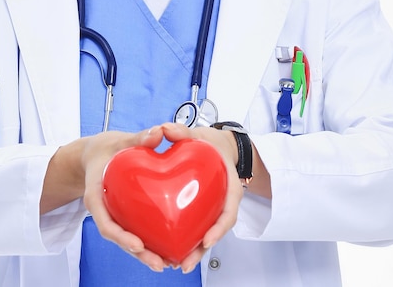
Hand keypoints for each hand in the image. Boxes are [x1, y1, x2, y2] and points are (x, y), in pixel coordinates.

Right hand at [81, 125, 168, 271]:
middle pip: (119, 237)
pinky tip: (167, 249)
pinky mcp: (125, 214)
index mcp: (96, 195)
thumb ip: (138, 137)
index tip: (137, 244)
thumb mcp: (118, 140)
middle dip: (139, 253)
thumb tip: (159, 132)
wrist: (94, 153)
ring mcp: (114, 214)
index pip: (105, 222)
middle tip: (158, 263)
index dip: (121, 236)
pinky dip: (149, 241)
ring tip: (166, 263)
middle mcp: (104, 210)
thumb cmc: (103, 149)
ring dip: (145, 254)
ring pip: (128, 238)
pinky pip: (135, 230)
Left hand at [160, 122, 243, 272]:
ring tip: (176, 264)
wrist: (215, 146)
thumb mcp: (198, 134)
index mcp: (228, 186)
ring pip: (204, 233)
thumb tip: (164, 129)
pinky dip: (185, 240)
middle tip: (185, 262)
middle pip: (216, 230)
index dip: (219, 228)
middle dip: (202, 250)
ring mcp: (211, 207)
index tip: (207, 240)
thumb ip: (181, 131)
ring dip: (193, 251)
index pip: (228, 212)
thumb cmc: (210, 143)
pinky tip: (168, 250)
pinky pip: (194, 227)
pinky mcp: (199, 210)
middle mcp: (221, 201)